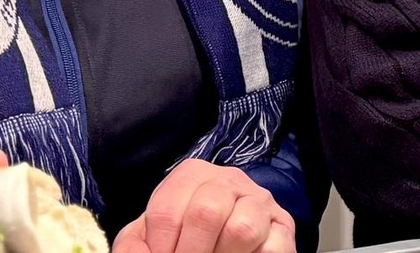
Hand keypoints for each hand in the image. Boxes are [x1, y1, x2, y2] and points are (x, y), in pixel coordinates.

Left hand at [113, 159, 293, 252]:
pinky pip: (272, 247)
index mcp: (192, 175)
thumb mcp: (152, 237)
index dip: (159, 247)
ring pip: (242, 228)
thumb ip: (135, 245)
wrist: (222, 238)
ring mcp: (260, 201)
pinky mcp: (284, 227)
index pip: (166, 211)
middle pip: (206, 212)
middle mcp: (230, 180)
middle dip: (191, 252)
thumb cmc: (184, 237)